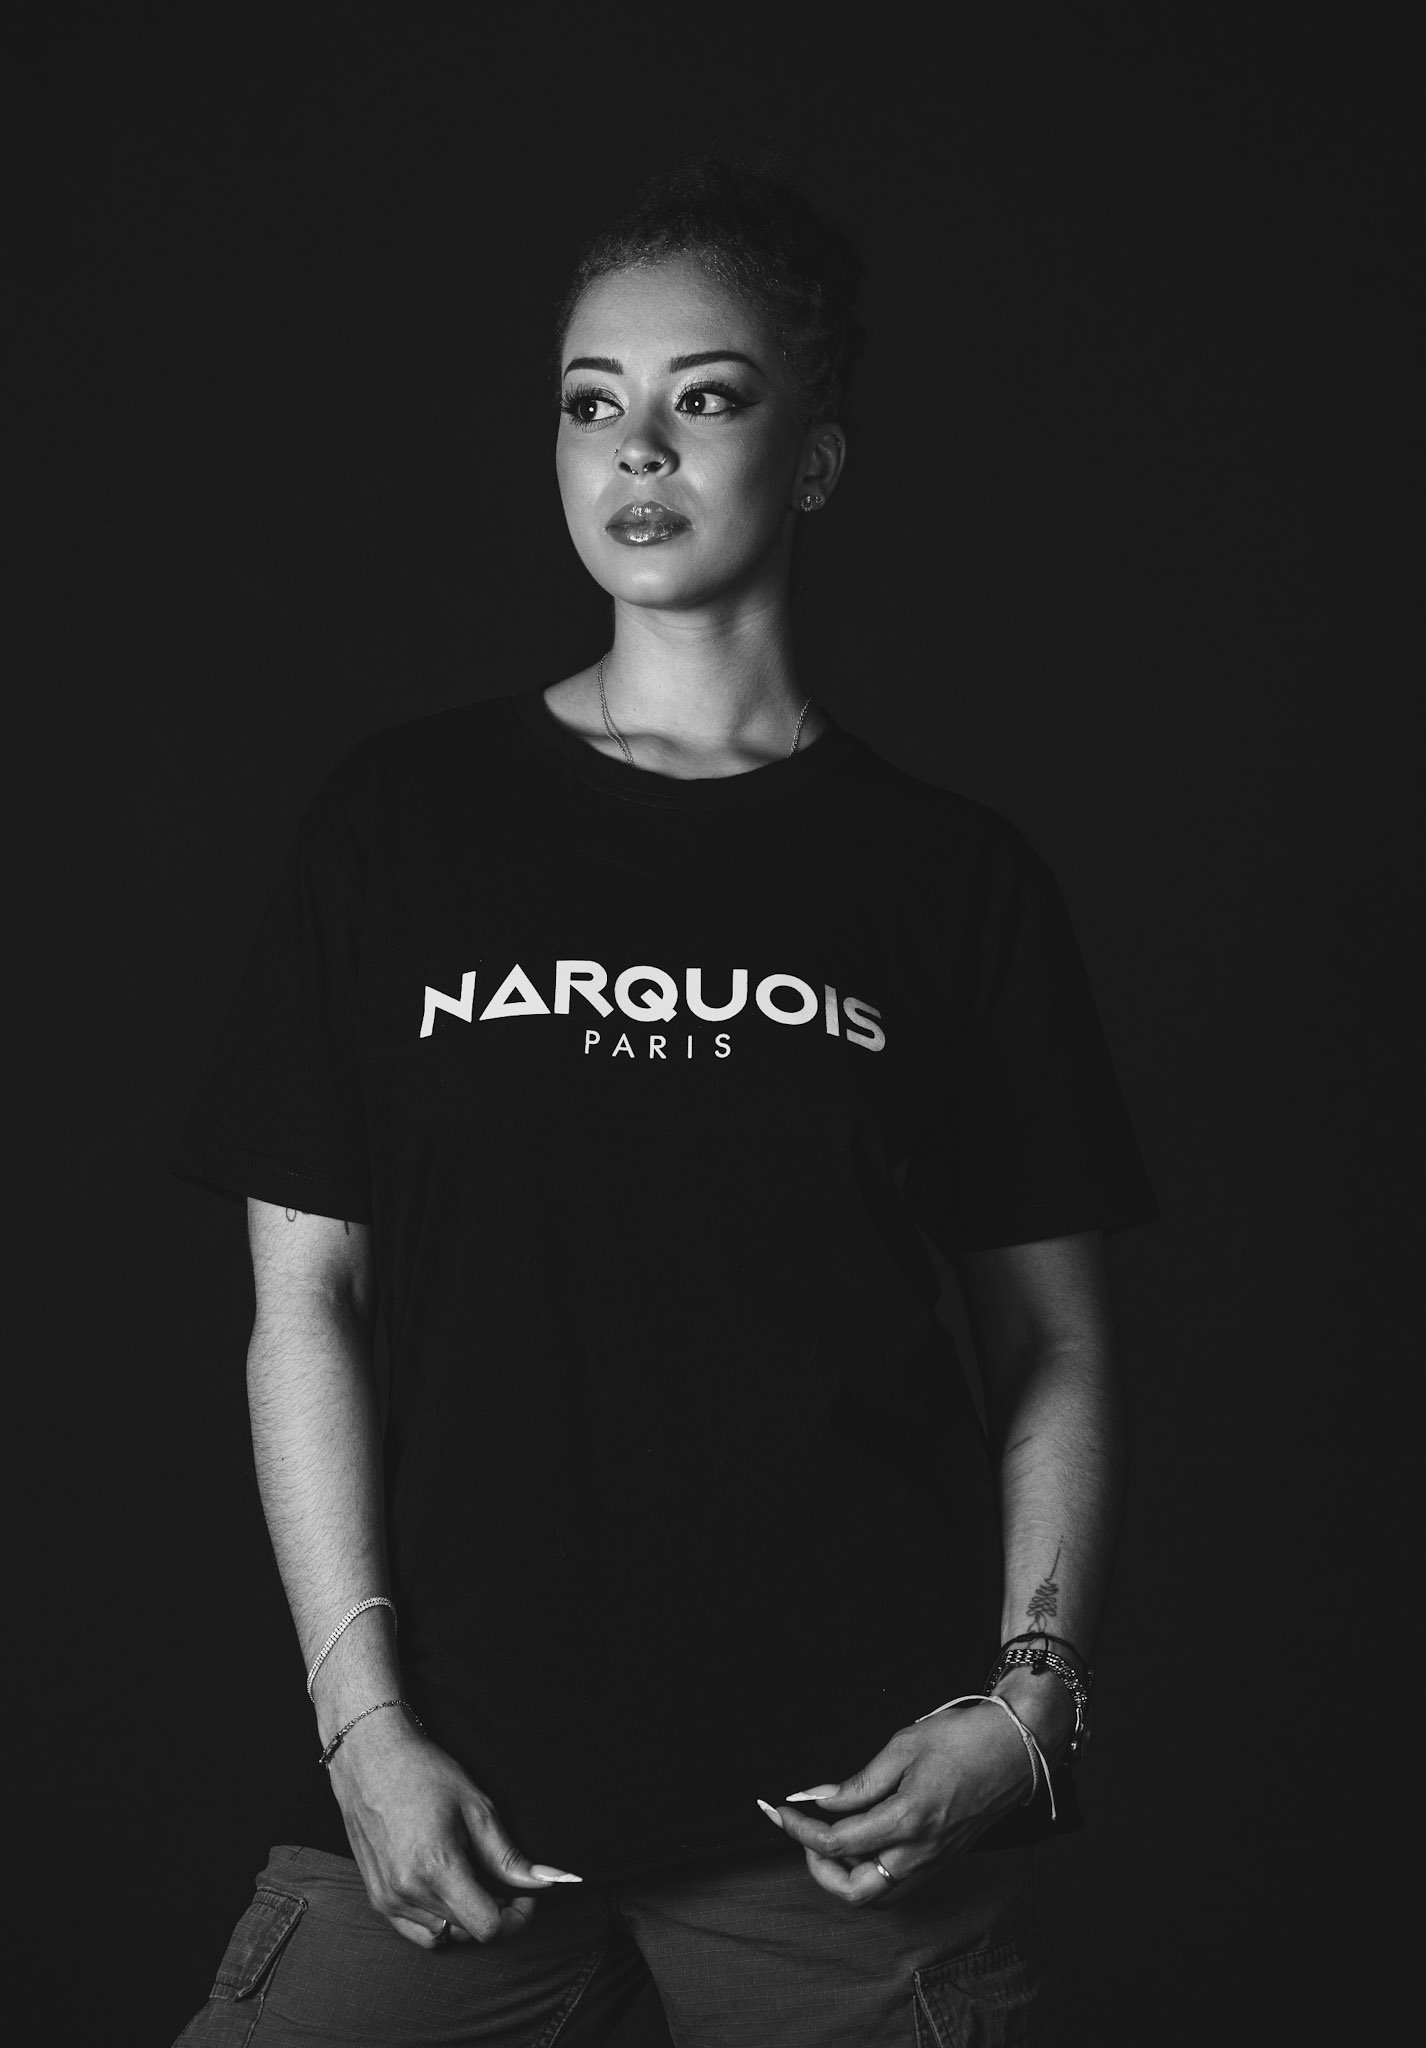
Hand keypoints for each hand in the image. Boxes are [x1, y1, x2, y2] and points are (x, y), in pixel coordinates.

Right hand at [328, 1708, 581, 1946]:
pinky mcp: (377, 1900)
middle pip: (469, 1931)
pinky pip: (418, 1932)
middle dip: (494, 1911)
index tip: (524, 1896)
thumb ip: (509, 1856)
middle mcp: (408, 1892)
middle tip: (499, 1877)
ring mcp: (388, 1900)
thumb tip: (546, 1882)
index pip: (487, 1927)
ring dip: (466, 1916)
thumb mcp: (476, 1808)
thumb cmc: (424, 1773)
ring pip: (446, 1934)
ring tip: (470, 1876)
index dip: (516, 1916)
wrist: (370, 1758)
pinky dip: (440, 1920)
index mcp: (436, 1868)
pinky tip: (445, 1888)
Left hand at [765, 1702, 1038, 1904]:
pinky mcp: (944, 1859)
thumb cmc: (965, 1738)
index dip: (799, 1828)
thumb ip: (859, 1782)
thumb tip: (820, 1799)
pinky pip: (899, 1883)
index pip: (836, 1843)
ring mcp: (935, 1861)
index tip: (779, 1809)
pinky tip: (863, 1837)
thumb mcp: (904, 1746)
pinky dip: (871, 1870)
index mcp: (907, 1821)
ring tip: (831, 1836)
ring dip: (845, 1875)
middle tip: (803, 1832)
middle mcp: (920, 1853)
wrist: (1018, 1747)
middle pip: (855, 1892)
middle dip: (818, 1870)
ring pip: (878, 1895)